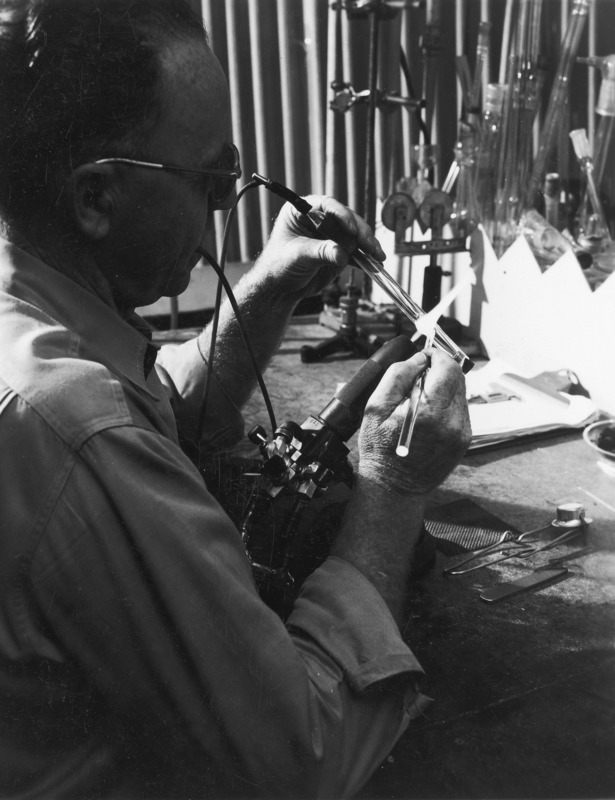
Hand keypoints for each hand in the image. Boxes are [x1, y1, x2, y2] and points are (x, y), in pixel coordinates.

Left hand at [252, 195, 385, 299]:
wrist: (279, 289)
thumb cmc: (279, 266)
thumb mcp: (298, 256)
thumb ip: (320, 252)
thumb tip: (343, 254)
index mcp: (301, 211)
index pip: (326, 205)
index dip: (342, 215)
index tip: (351, 229)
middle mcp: (318, 220)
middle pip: (346, 220)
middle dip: (361, 233)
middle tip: (370, 246)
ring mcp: (330, 235)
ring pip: (354, 235)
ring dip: (368, 245)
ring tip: (378, 257)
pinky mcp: (338, 251)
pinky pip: (354, 252)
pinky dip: (365, 258)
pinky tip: (375, 265)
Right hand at [358, 349, 471, 495]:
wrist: (393, 486)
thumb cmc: (380, 450)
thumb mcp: (376, 407)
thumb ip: (398, 376)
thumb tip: (418, 360)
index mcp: (430, 412)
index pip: (448, 367)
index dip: (435, 355)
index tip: (423, 357)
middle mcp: (452, 422)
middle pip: (458, 377)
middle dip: (439, 370)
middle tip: (418, 377)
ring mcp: (461, 432)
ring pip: (460, 392)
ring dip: (442, 388)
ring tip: (419, 401)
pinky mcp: (464, 440)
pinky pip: (459, 409)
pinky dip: (445, 404)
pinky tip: (426, 415)